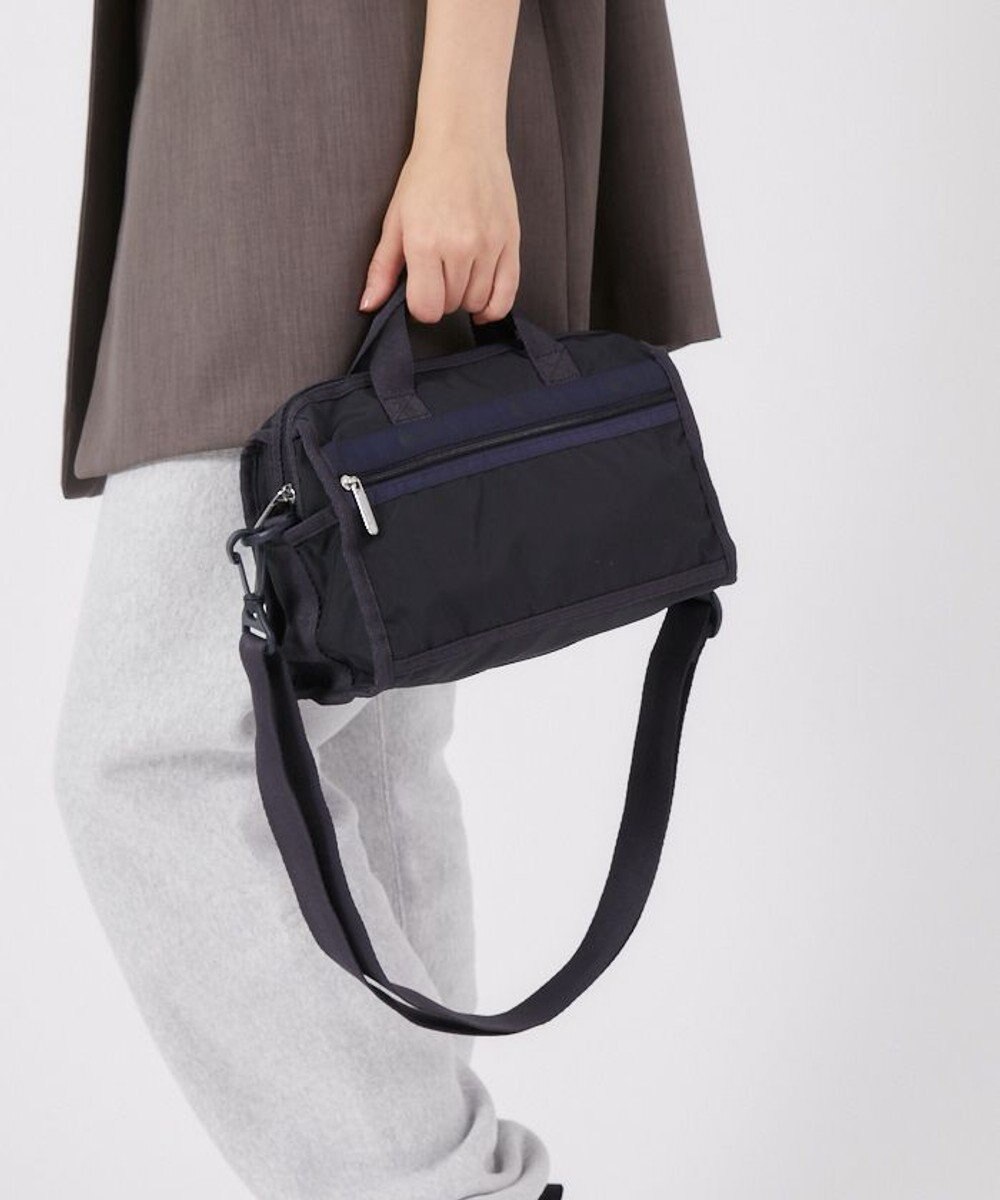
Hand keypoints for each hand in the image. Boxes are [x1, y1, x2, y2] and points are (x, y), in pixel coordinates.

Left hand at [360, 135, 520, 325]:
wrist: (463, 140)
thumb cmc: (426, 177)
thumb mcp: (395, 221)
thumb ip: (382, 268)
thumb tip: (369, 305)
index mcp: (425, 242)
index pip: (426, 308)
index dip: (420, 307)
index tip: (419, 293)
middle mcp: (459, 247)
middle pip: (451, 305)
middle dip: (441, 298)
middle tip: (437, 275)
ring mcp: (489, 245)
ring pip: (477, 302)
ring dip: (465, 299)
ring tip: (457, 277)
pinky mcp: (511, 242)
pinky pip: (507, 294)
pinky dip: (494, 307)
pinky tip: (483, 304)